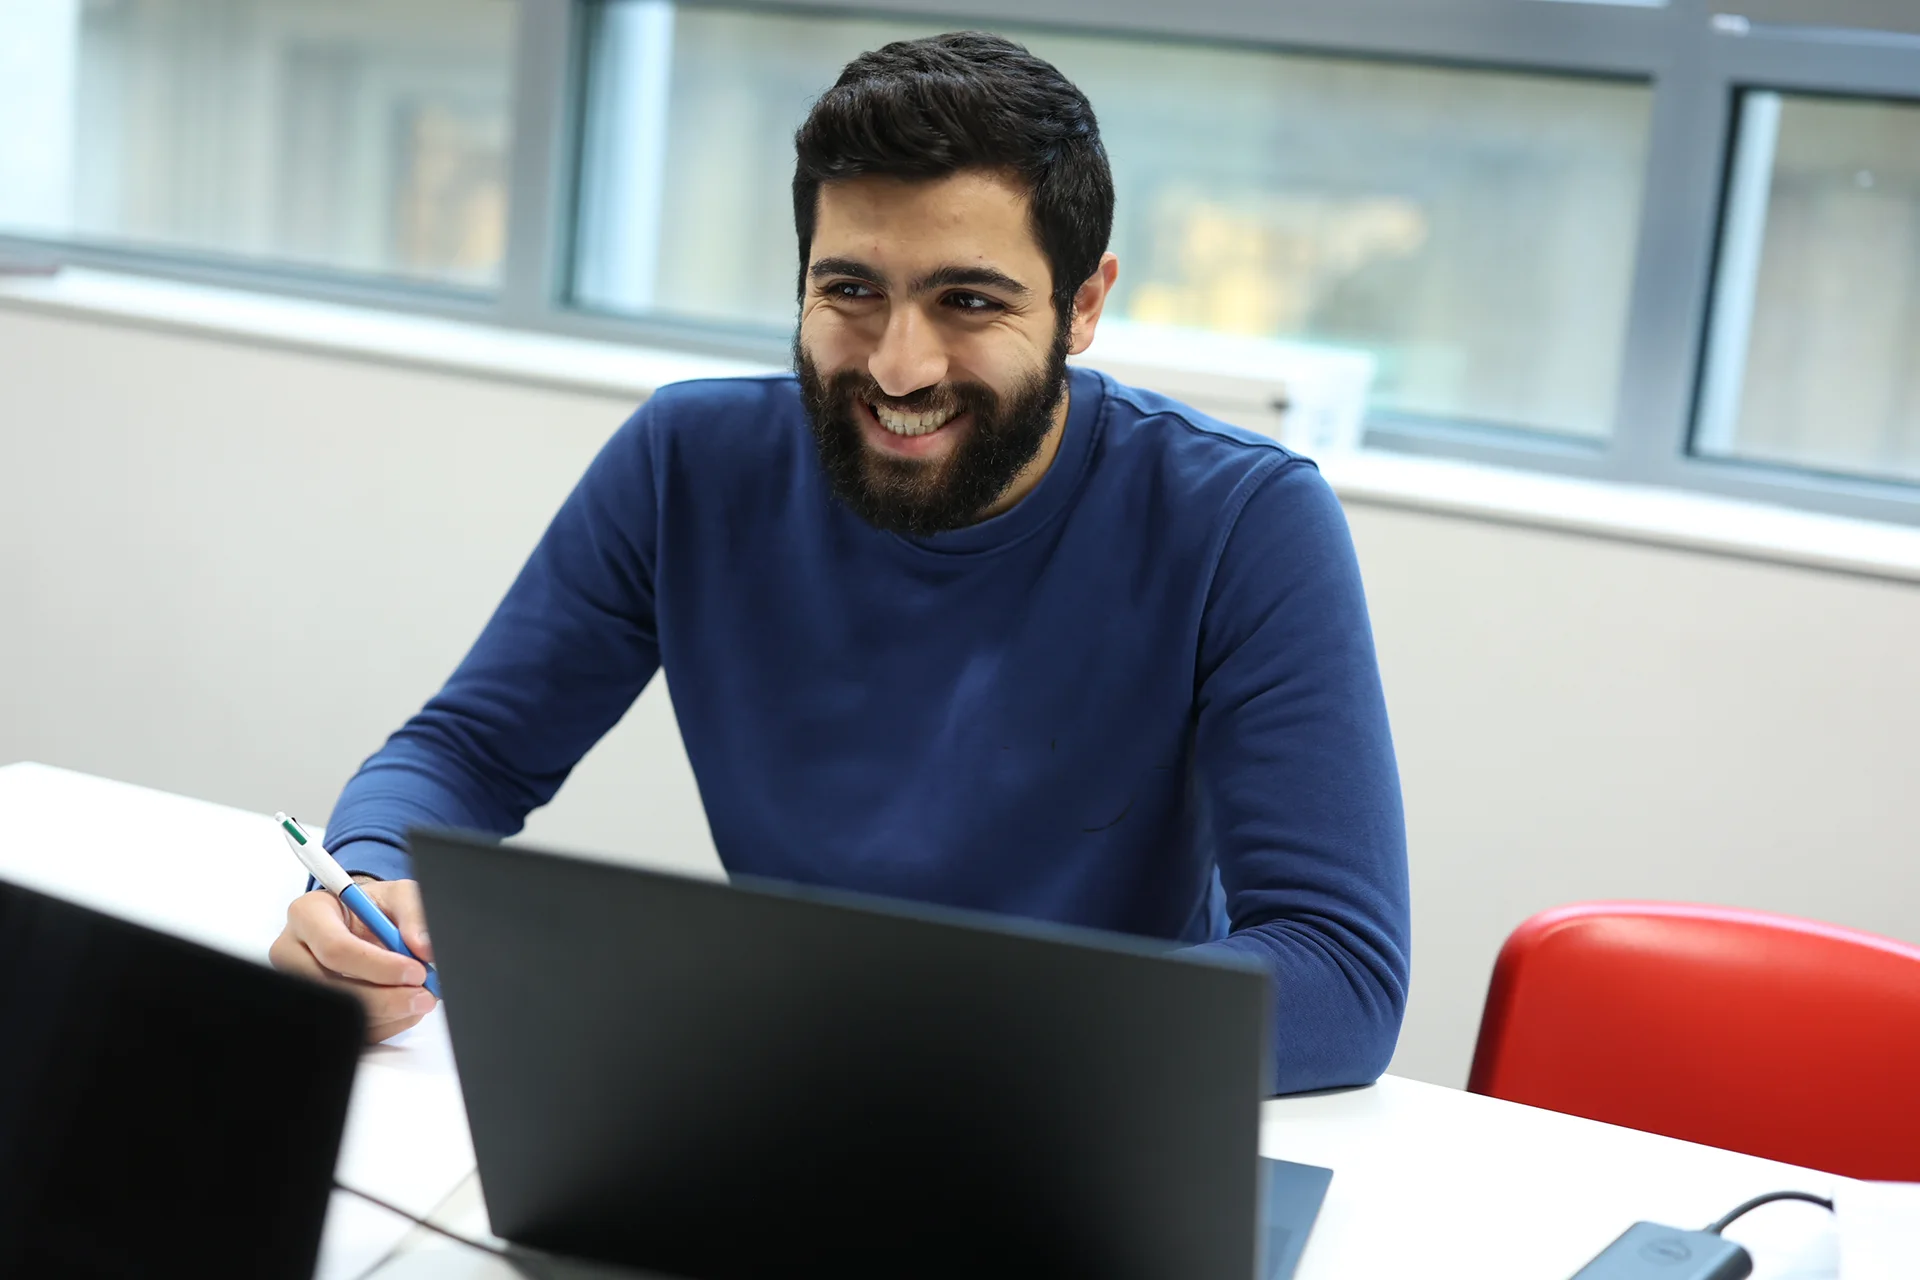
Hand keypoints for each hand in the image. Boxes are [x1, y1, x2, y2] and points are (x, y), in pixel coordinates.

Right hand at [269, 876, 437, 1042]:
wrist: (358, 923)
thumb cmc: (372, 908)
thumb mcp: (397, 895)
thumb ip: (414, 913)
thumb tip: (423, 948)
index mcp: (308, 915)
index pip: (335, 948)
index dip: (379, 966)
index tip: (416, 971)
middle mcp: (291, 952)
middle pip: (331, 988)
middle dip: (385, 998)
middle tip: (424, 996)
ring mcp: (297, 986)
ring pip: (340, 1014)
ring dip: (388, 1014)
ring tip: (418, 1000)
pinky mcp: (312, 1009)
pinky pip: (347, 1029)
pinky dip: (383, 1025)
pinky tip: (402, 1010)